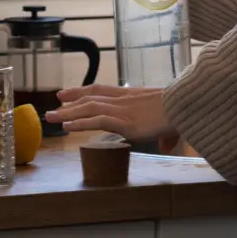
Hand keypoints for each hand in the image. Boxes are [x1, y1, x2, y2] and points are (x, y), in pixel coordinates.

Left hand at [46, 84, 179, 147]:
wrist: (185, 106)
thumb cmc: (180, 112)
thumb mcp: (169, 124)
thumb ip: (164, 136)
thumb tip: (166, 147)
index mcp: (130, 95)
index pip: (101, 90)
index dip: (82, 91)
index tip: (65, 93)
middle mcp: (122, 100)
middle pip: (90, 98)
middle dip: (70, 102)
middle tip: (53, 106)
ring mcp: (122, 110)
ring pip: (89, 109)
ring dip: (68, 113)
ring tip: (51, 118)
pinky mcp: (125, 122)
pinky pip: (97, 121)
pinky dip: (81, 123)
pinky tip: (68, 127)